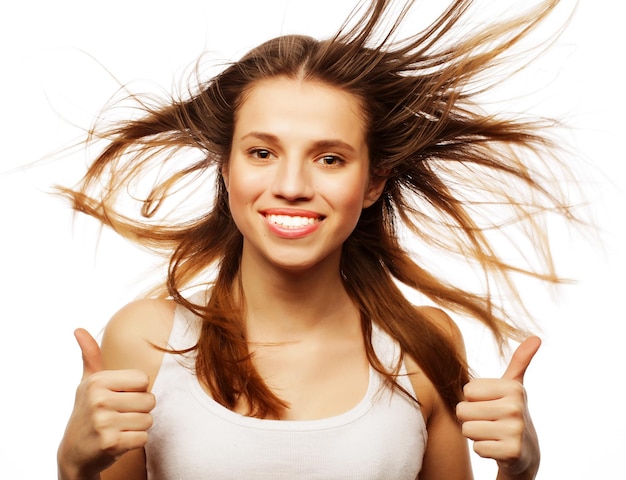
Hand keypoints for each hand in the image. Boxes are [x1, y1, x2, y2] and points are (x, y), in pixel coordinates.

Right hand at [57, 329, 155, 478]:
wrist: (74, 453)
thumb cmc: (87, 412)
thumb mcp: (87, 383)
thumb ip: (90, 356)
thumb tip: (79, 329)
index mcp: (98, 381)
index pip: (144, 380)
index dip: (137, 391)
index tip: (119, 398)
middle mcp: (99, 399)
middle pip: (150, 400)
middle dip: (140, 410)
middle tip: (119, 416)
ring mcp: (104, 422)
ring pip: (148, 420)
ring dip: (138, 427)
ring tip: (118, 428)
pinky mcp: (110, 443)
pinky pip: (144, 438)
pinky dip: (135, 442)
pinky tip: (118, 442)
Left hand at [456, 336, 540, 477]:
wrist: (526, 452)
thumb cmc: (510, 414)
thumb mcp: (514, 387)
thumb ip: (519, 362)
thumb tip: (536, 338)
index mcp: (512, 387)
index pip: (467, 391)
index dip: (473, 400)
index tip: (491, 405)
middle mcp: (515, 406)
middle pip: (463, 410)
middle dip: (471, 419)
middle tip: (490, 422)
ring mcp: (515, 430)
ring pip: (467, 429)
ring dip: (476, 435)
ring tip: (493, 434)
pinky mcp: (512, 452)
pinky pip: (476, 448)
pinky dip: (484, 451)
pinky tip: (498, 449)